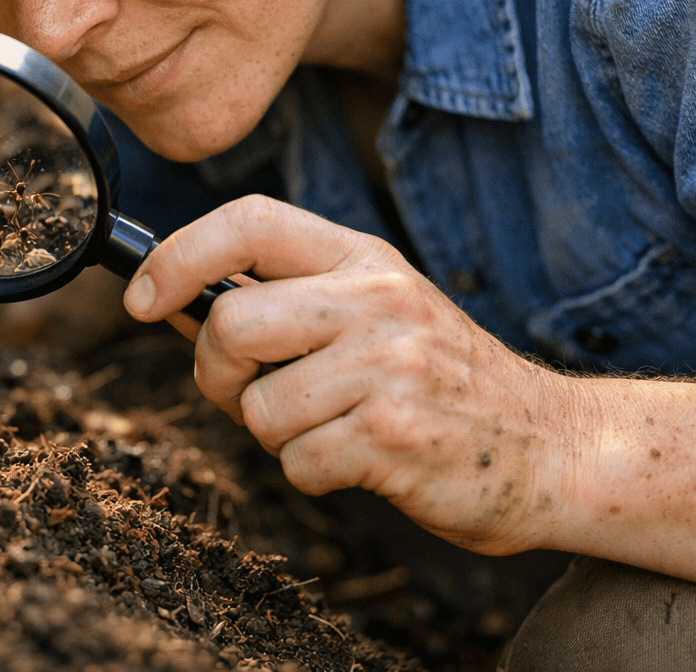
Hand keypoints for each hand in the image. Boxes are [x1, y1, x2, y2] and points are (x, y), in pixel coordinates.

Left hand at [122, 195, 576, 555]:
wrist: (553, 448)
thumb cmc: (446, 383)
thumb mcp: (380, 309)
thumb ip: (294, 298)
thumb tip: (174, 299)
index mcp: (365, 258)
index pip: (250, 221)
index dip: (178, 255)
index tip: (141, 297)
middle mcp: (377, 300)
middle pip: (231, 322)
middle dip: (215, 373)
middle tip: (245, 391)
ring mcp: (389, 367)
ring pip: (256, 406)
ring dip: (276, 434)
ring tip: (333, 427)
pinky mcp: (395, 437)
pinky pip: (297, 463)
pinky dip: (314, 474)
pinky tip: (364, 460)